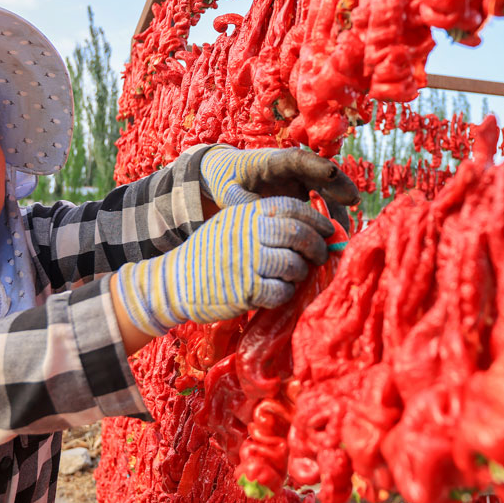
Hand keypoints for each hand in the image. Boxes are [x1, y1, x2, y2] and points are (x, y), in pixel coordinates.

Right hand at [113, 196, 333, 335]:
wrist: (175, 281)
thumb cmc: (211, 253)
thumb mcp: (233, 224)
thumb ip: (266, 222)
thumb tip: (313, 229)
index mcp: (247, 213)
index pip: (292, 209)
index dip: (317, 220)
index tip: (328, 231)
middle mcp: (248, 232)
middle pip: (298, 235)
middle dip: (317, 247)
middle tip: (320, 256)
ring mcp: (247, 261)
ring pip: (294, 265)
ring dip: (300, 273)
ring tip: (294, 276)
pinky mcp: (245, 289)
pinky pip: (281, 291)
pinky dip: (285, 293)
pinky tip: (277, 292)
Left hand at [200, 146, 359, 231]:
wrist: (227, 175)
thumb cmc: (227, 179)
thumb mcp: (229, 192)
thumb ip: (243, 204)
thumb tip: (263, 220)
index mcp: (273, 160)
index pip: (298, 158)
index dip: (316, 165)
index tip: (331, 173)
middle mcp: (293, 168)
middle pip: (320, 172)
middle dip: (338, 184)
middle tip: (354, 199)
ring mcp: (301, 180)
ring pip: (326, 190)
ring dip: (338, 206)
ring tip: (347, 225)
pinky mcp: (304, 193)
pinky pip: (323, 203)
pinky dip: (331, 216)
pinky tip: (337, 234)